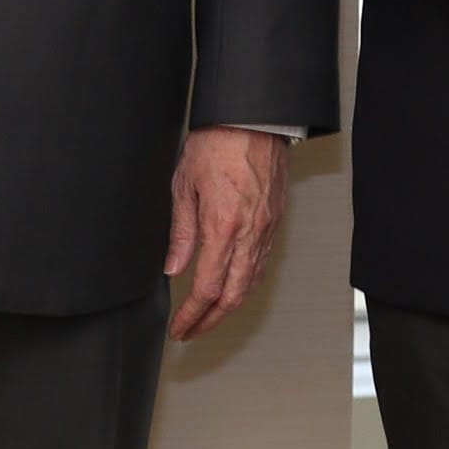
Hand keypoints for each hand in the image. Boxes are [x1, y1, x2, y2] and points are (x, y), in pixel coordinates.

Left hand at [162, 126, 288, 339]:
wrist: (253, 118)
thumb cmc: (217, 142)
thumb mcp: (184, 186)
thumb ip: (181, 233)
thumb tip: (174, 268)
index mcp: (223, 226)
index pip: (207, 288)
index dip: (191, 314)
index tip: (179, 327)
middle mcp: (249, 232)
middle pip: (234, 295)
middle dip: (211, 320)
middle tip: (192, 331)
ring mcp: (266, 227)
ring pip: (251, 282)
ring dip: (230, 305)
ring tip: (210, 315)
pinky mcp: (274, 219)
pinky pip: (262, 262)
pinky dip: (246, 283)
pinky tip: (233, 286)